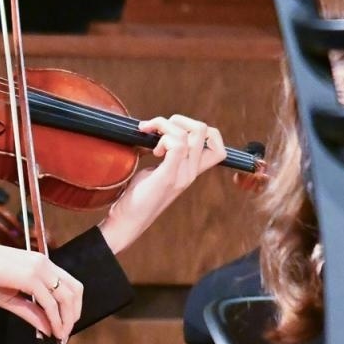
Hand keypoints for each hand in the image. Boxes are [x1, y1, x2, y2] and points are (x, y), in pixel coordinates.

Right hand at [0, 233, 82, 338]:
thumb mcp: (7, 297)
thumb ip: (28, 311)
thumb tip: (46, 327)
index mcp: (39, 263)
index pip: (68, 284)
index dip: (71, 306)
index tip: (65, 323)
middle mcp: (43, 263)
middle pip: (75, 290)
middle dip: (73, 315)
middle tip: (65, 333)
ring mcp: (39, 269)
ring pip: (66, 298)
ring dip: (65, 321)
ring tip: (60, 336)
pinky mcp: (30, 277)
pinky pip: (50, 303)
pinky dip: (54, 320)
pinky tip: (51, 331)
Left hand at [98, 114, 225, 254]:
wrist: (126, 223)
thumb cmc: (136, 198)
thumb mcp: (154, 171)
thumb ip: (163, 155)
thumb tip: (153, 132)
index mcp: (190, 171)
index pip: (217, 146)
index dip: (202, 130)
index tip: (175, 132)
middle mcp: (191, 172)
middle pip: (205, 131)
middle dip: (179, 120)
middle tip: (157, 131)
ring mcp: (182, 175)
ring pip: (191, 134)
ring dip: (166, 126)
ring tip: (151, 142)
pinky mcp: (168, 177)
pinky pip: (177, 146)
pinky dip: (164, 138)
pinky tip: (153, 150)